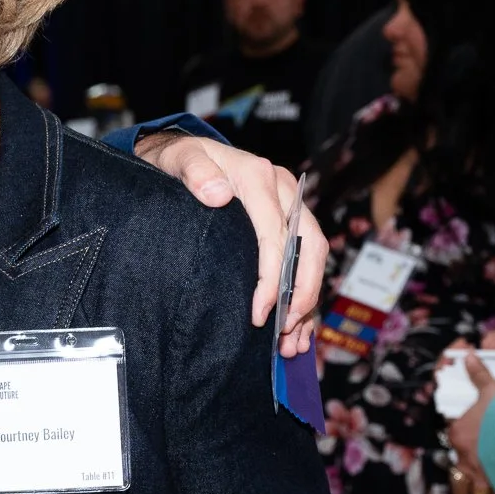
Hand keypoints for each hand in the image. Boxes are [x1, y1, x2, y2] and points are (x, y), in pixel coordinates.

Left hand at [136, 134, 324, 356]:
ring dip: (307, 299)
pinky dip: (304, 292)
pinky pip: (306, 258)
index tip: (260, 311)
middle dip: (301, 293)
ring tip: (293, 339)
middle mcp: (283, 191)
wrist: (185, 154)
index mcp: (259, 178)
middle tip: (283, 330)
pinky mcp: (288, 220)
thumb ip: (195, 173)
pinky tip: (298, 324)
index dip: (272, 277)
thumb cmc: (180, 160)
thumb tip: (218, 195)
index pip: (276, 234)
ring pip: (313, 256)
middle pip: (309, 246)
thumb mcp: (180, 159)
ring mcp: (289, 205)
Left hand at [446, 356, 494, 493]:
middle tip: (482, 462)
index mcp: (458, 435)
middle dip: (467, 467)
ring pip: (469, 489)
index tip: (473, 437)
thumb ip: (478, 375)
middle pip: (457, 468)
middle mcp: (464, 457)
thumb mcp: (491, 390)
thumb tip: (467, 355)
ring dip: (477, 487)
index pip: (453, 437)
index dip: (462, 436)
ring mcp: (480, 474)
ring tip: (487, 484)